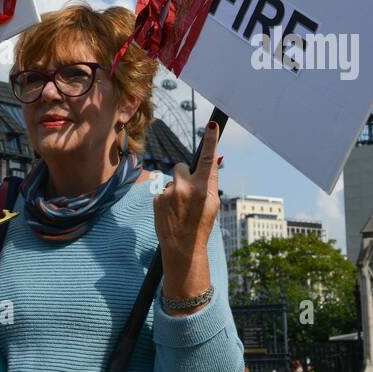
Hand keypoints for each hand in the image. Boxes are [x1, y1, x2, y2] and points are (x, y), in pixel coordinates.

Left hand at [154, 120, 220, 310]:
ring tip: (181, 209)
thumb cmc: (201, 224)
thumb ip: (213, 180)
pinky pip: (164, 190)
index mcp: (202, 188)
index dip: (211, 141)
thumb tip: (216, 159)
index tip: (212, 125)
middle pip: (182, 166)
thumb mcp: (213, 203)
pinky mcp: (156, 198)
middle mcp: (183, 188)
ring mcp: (168, 193)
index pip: (208, 159)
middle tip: (191, 193)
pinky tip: (172, 213)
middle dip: (186, 174)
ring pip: (172, 180)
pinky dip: (168, 198)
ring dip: (176, 189)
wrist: (181, 246)